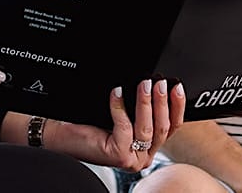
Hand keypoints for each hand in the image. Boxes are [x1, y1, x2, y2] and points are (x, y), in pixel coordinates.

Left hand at [37, 78, 185, 171]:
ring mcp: (132, 159)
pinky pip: (125, 126)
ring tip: (144, 84)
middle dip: (162, 102)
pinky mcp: (118, 156)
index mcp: (149, 147)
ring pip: (146, 128)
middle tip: (160, 82)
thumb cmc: (91, 122)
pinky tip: (116, 92)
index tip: (177, 87)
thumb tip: (155, 84)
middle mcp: (144, 157)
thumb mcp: (124, 115)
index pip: (172, 127)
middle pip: (162, 128)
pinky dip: (120, 107)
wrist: (64, 133)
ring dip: (145, 103)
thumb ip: (141, 108)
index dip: (177, 106)